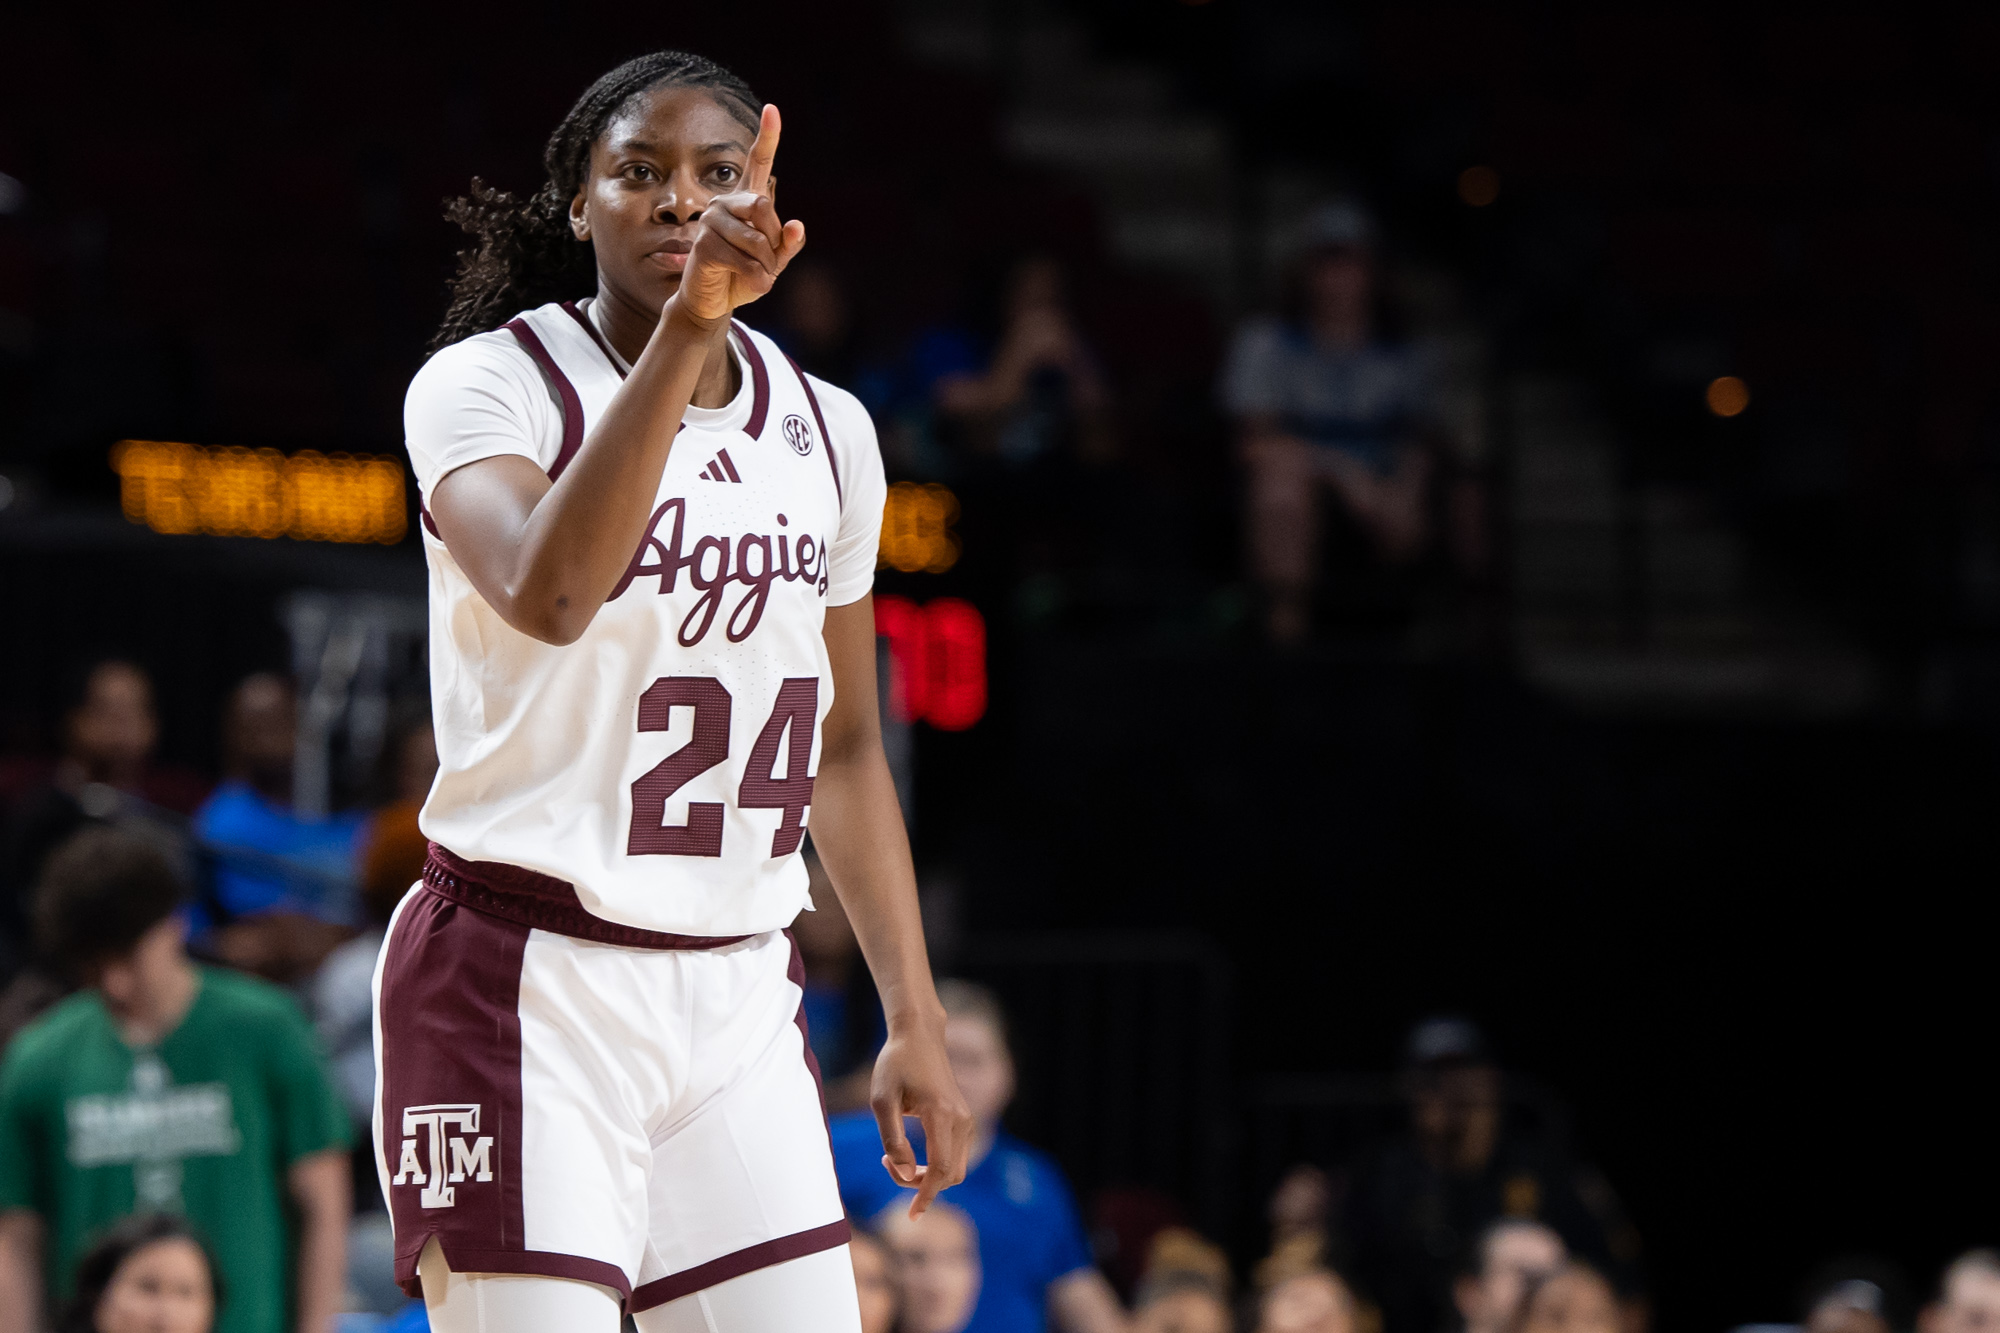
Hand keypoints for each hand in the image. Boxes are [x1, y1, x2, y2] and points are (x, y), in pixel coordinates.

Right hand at [672, 104, 806, 324]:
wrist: (714, 301)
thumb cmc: (744, 277)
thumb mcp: (774, 262)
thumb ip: (787, 244)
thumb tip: (796, 225)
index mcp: (746, 201)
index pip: (758, 162)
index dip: (768, 137)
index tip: (772, 109)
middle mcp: (725, 203)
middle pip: (763, 205)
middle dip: (774, 241)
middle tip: (769, 262)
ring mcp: (710, 220)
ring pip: (757, 238)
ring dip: (766, 266)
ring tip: (757, 276)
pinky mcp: (703, 243)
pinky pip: (743, 259)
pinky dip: (755, 277)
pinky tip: (748, 283)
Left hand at [870, 1018, 972, 1216]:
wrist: (919, 1037)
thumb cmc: (896, 1065)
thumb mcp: (882, 1100)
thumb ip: (892, 1138)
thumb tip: (903, 1171)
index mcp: (941, 1114)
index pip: (941, 1169)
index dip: (926, 1195)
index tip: (911, 1215)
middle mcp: (961, 1120)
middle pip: (951, 1174)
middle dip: (920, 1184)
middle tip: (887, 1164)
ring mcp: (967, 1120)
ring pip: (955, 1168)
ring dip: (926, 1175)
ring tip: (893, 1157)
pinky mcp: (964, 1120)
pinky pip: (955, 1156)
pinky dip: (935, 1166)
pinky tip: (910, 1154)